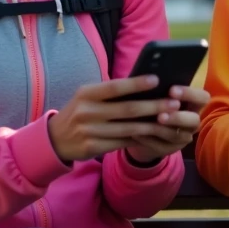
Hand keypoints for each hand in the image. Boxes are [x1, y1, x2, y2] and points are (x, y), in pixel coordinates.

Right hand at [47, 75, 189, 162]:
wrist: (55, 139)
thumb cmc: (79, 112)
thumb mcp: (87, 97)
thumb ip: (109, 93)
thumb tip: (142, 86)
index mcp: (86, 93)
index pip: (115, 87)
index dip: (136, 84)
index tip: (157, 80)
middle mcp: (87, 112)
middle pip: (126, 109)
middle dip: (153, 106)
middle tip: (174, 103)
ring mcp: (89, 131)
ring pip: (128, 129)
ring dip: (151, 125)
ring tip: (170, 120)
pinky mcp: (93, 147)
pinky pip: (121, 142)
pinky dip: (139, 138)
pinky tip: (153, 134)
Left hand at [124, 84, 210, 164]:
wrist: (146, 126)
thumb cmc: (154, 101)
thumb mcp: (159, 93)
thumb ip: (160, 87)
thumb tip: (149, 75)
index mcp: (194, 104)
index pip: (202, 98)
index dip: (190, 94)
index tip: (172, 90)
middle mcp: (192, 121)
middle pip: (194, 120)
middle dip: (177, 117)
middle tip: (161, 115)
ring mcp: (182, 137)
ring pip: (176, 135)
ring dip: (161, 129)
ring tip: (145, 123)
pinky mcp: (169, 149)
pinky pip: (161, 146)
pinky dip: (147, 139)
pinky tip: (135, 133)